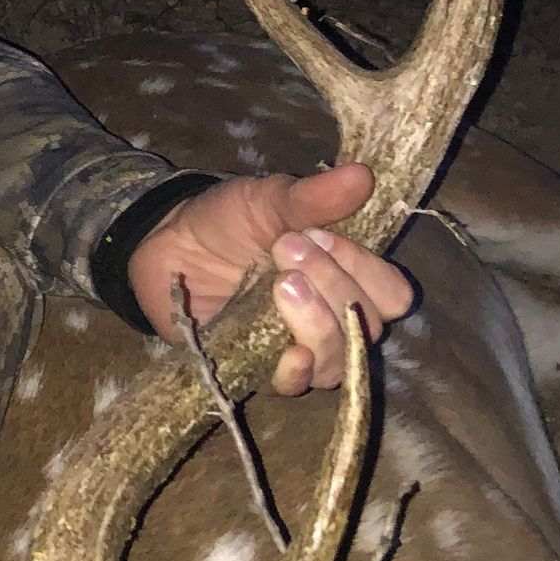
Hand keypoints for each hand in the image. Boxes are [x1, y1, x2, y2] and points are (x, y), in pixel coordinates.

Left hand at [126, 165, 412, 396]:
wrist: (168, 244)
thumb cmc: (227, 219)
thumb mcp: (267, 199)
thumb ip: (314, 197)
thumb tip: (363, 175)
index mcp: (348, 274)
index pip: (391, 292)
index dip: (365, 269)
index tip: (319, 235)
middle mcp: (335, 316)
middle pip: (367, 325)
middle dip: (332, 285)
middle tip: (284, 247)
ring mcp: (302, 346)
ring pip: (339, 359)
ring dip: (317, 323)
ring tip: (280, 284)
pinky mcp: (264, 367)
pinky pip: (298, 385)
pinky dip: (299, 371)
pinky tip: (290, 352)